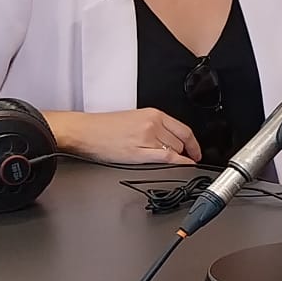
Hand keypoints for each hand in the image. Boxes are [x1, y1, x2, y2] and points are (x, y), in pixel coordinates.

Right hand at [46, 108, 200, 164]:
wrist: (85, 131)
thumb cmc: (104, 127)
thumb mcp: (134, 119)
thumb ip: (154, 126)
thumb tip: (169, 140)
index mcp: (152, 114)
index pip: (184, 129)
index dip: (194, 143)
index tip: (196, 150)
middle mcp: (152, 124)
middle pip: (181, 141)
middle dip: (185, 152)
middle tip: (186, 160)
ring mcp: (147, 137)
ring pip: (175, 150)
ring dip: (178, 159)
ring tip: (176, 164)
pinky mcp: (139, 152)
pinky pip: (167, 158)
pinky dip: (179, 163)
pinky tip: (182, 166)